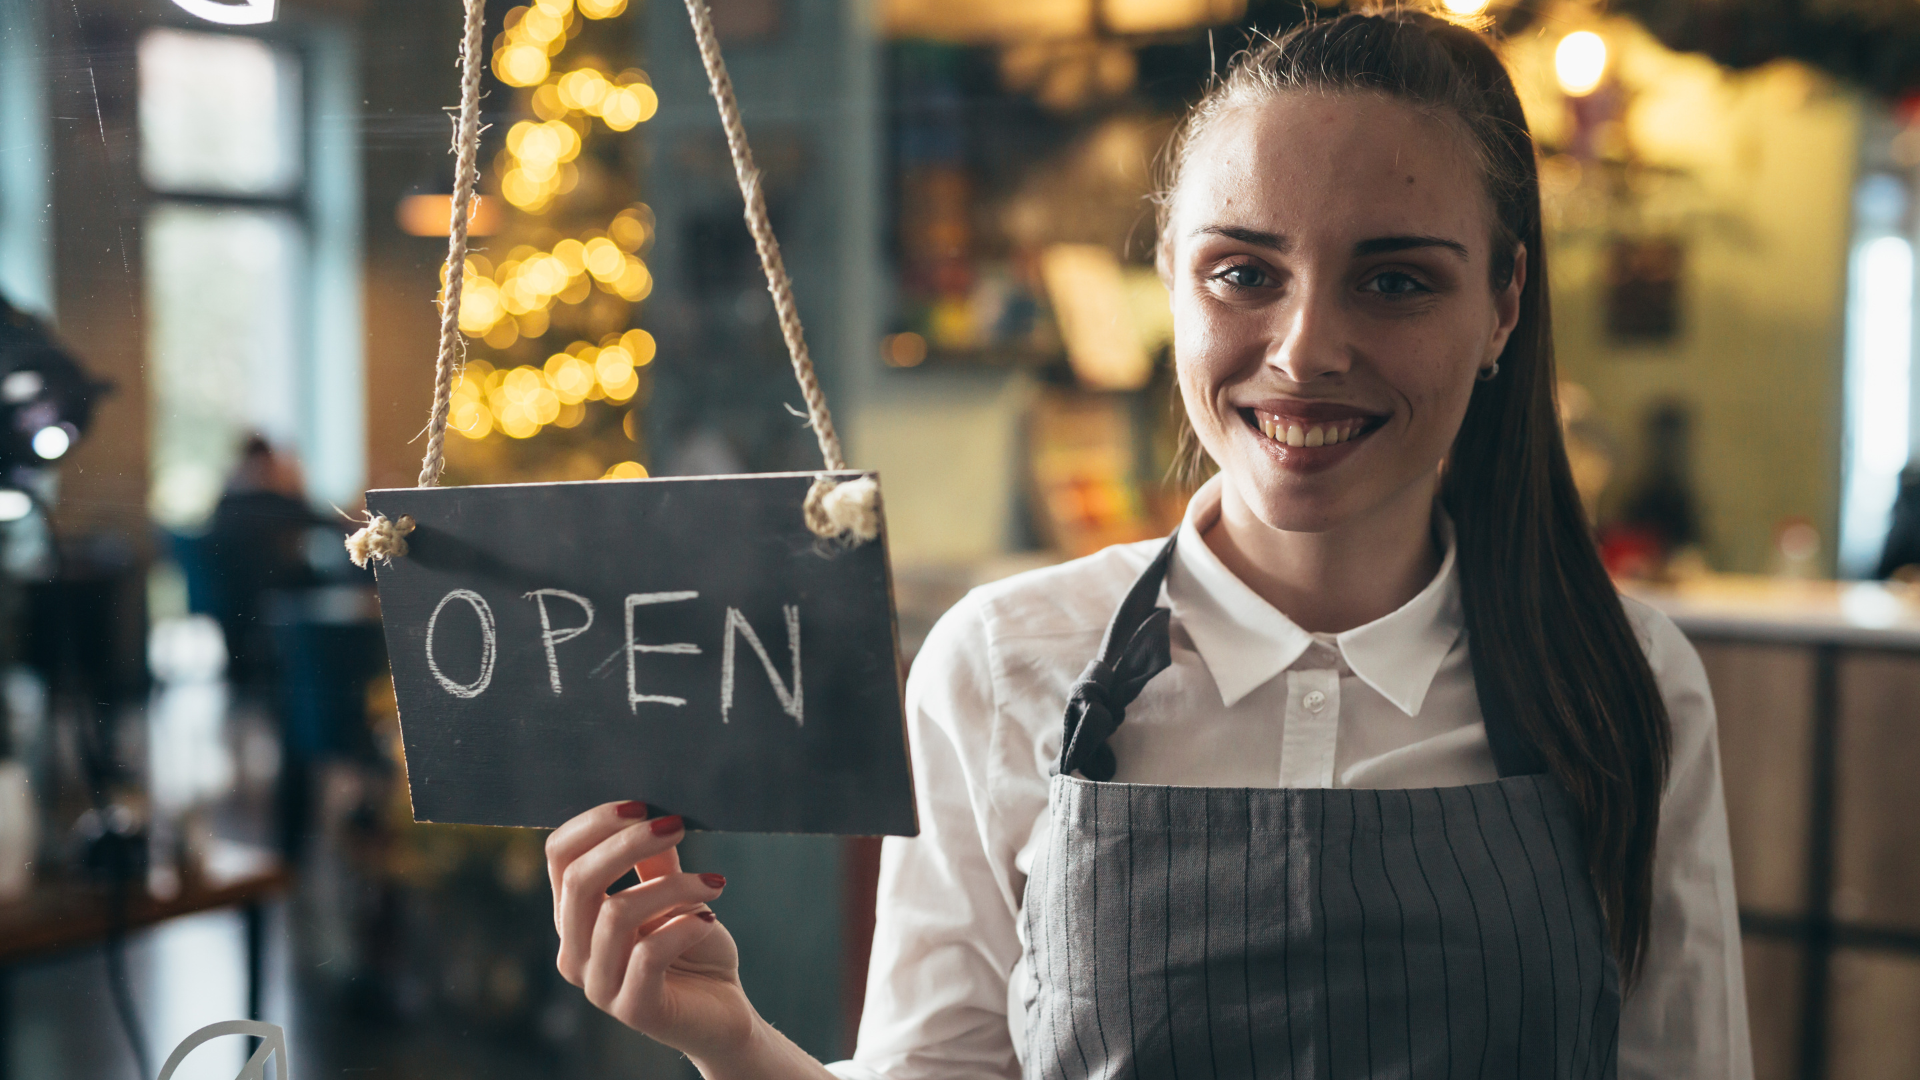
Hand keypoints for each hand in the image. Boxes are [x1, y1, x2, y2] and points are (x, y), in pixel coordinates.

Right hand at [547, 801, 755, 1062]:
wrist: (723, 1012)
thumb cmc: (693, 946)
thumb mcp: (674, 893)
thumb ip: (655, 860)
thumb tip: (650, 810)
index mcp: (575, 916)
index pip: (559, 856)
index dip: (594, 823)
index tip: (642, 806)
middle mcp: (575, 951)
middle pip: (579, 881)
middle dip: (629, 843)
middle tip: (677, 826)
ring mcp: (598, 985)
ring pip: (617, 914)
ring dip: (672, 887)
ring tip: (713, 883)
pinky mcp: (633, 1009)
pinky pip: (649, 954)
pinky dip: (683, 927)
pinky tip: (709, 920)